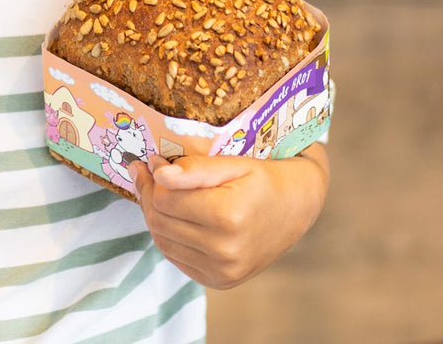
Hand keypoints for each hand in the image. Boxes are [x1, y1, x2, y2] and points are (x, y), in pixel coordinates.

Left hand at [127, 144, 328, 289]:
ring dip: (154, 215)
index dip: (152, 178)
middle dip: (148, 195)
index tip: (152, 161)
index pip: (164, 200)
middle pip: (160, 222)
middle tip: (146, 173)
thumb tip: (157, 172)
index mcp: (227, 216)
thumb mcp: (232, 163)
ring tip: (158, 193)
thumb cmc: (263, 179)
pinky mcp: (219, 281)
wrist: (296, 207)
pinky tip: (174, 217)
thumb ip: (194, 169)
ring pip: (163, 242)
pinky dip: (169, 236)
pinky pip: (176, 258)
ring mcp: (223, 271)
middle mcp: (224, 250)